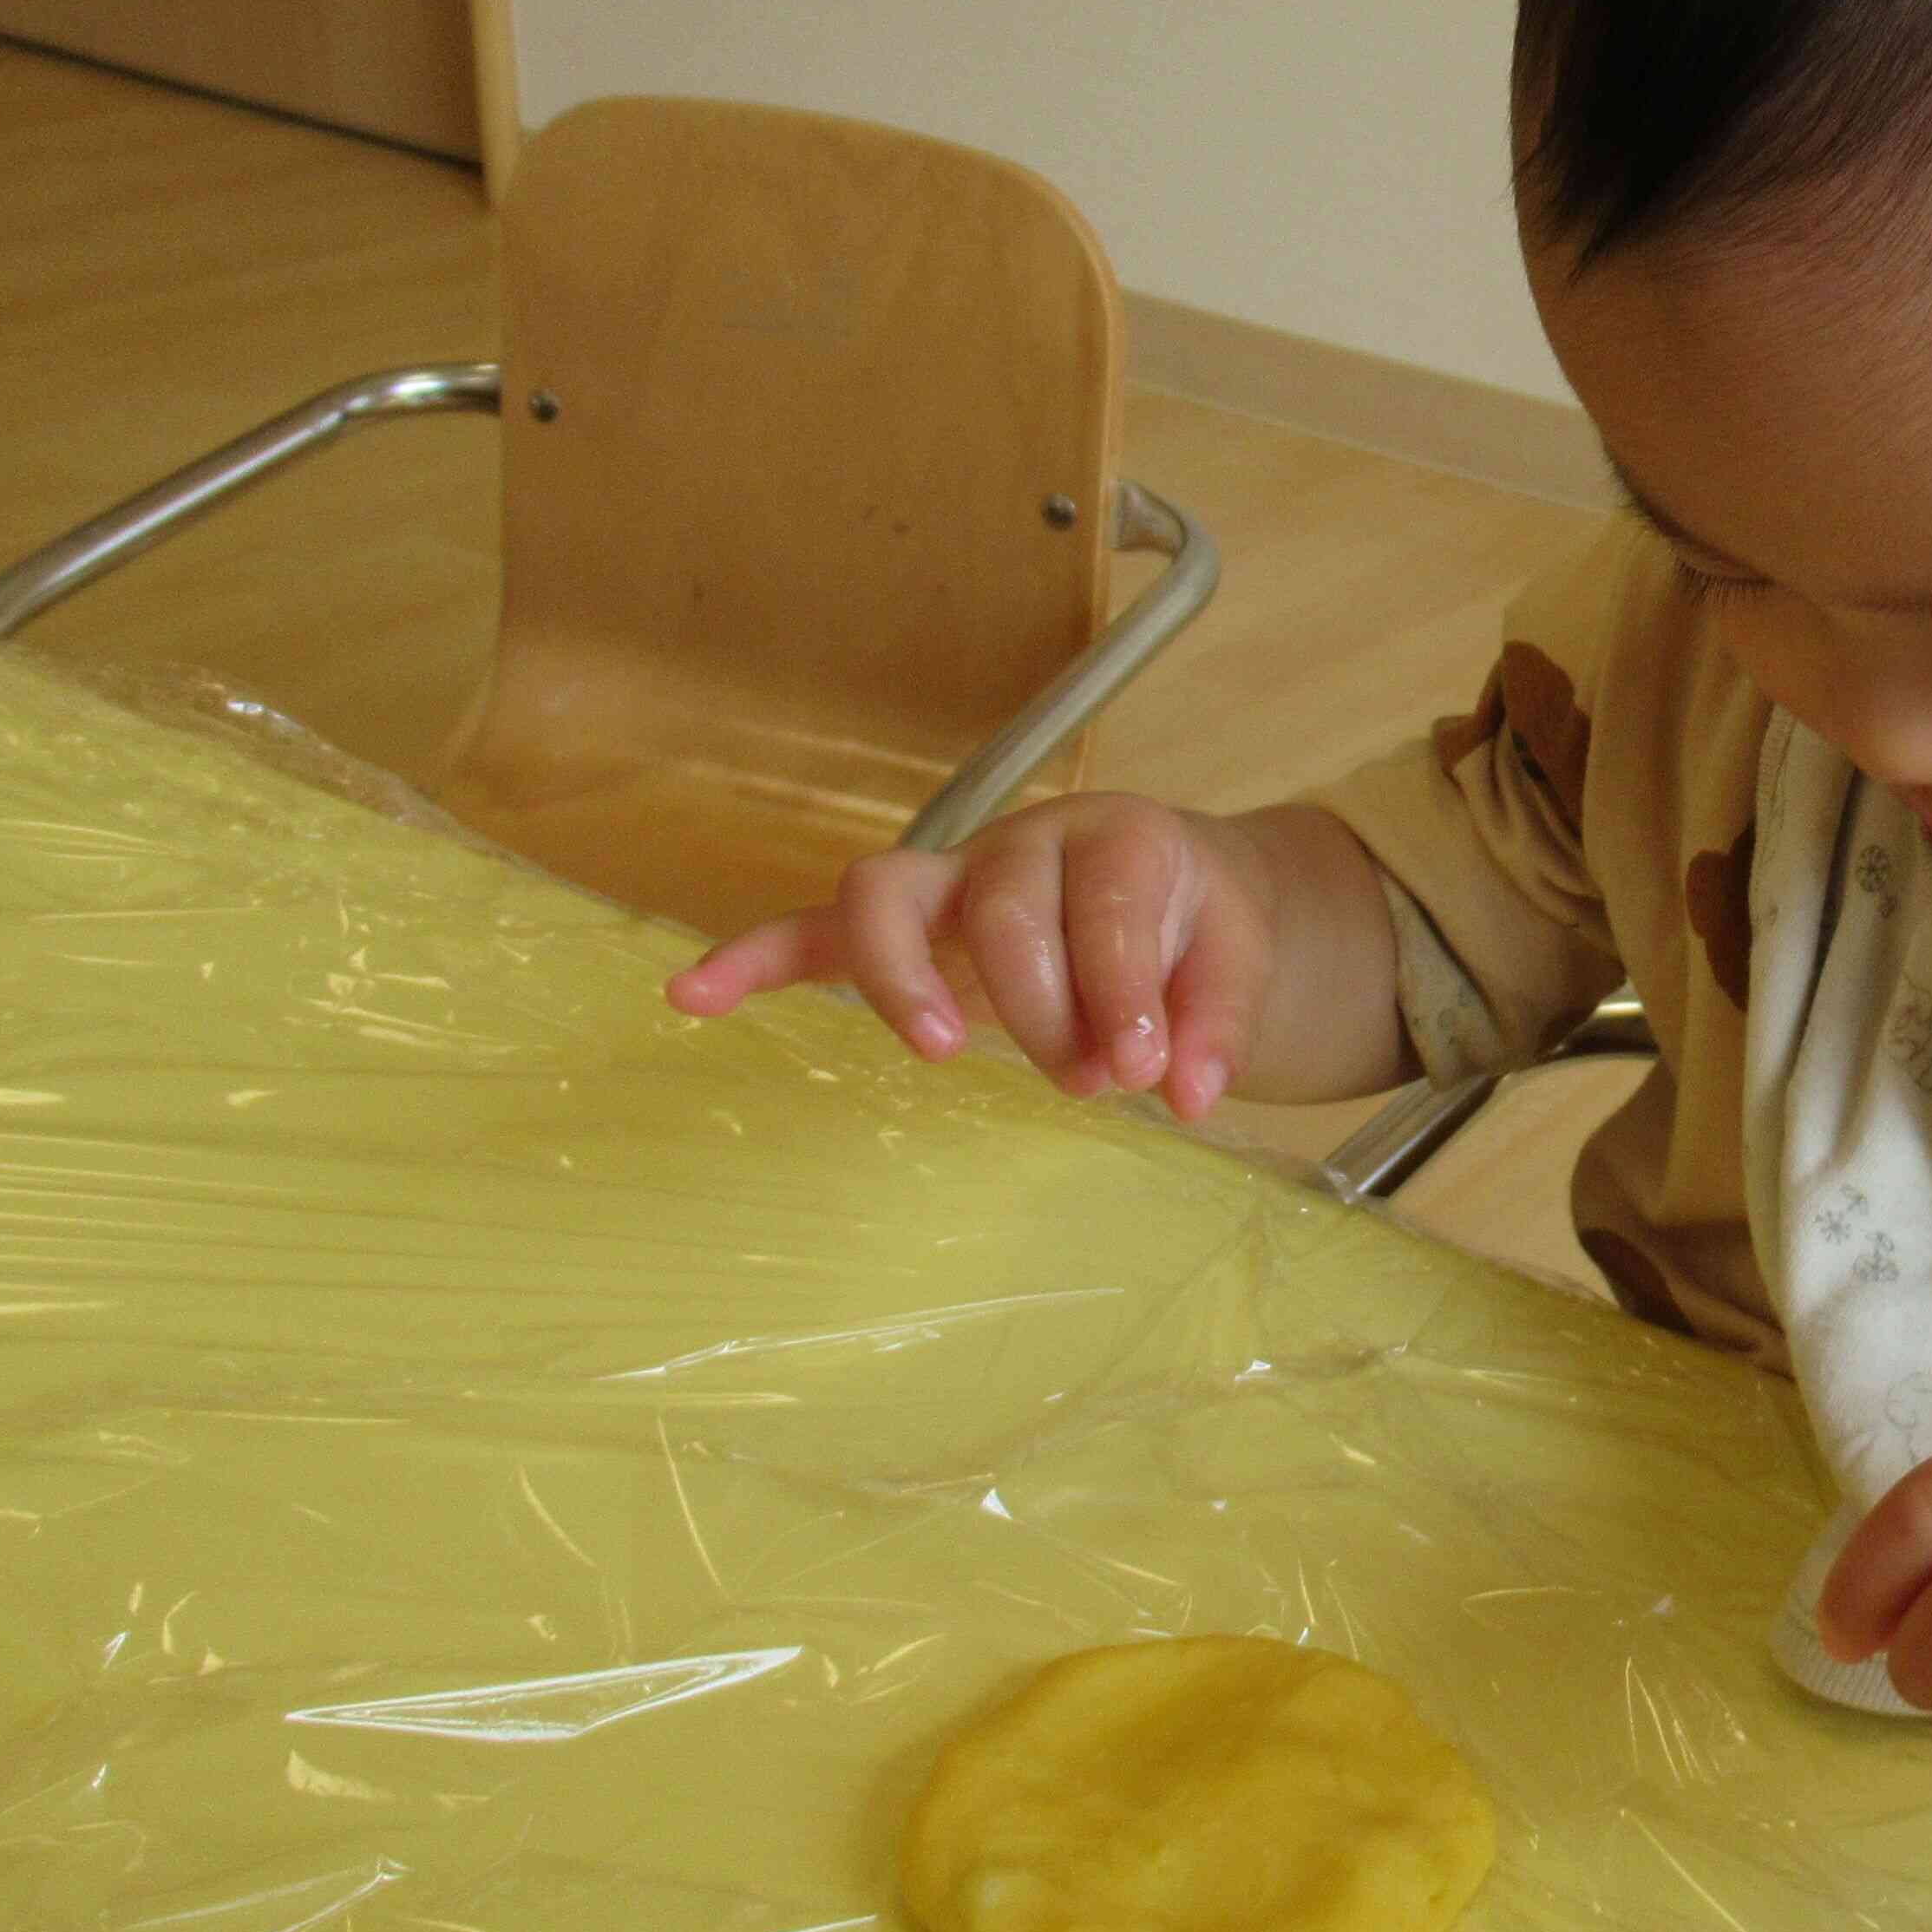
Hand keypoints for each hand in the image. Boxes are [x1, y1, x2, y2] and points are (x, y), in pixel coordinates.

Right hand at [661, 794, 1274, 1117]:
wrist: (1172, 885)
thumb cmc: (1194, 921)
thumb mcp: (1238, 958)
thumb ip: (1216, 1021)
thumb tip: (1188, 1093)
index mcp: (1117, 839)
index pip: (1105, 902)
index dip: (1123, 986)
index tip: (1147, 1067)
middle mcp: (1021, 846)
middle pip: (1002, 909)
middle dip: (1043, 1006)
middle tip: (1092, 1082)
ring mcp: (950, 883)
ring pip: (888, 893)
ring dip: (900, 976)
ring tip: (939, 1052)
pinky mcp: (902, 928)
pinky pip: (811, 932)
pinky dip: (753, 957)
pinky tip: (693, 997)